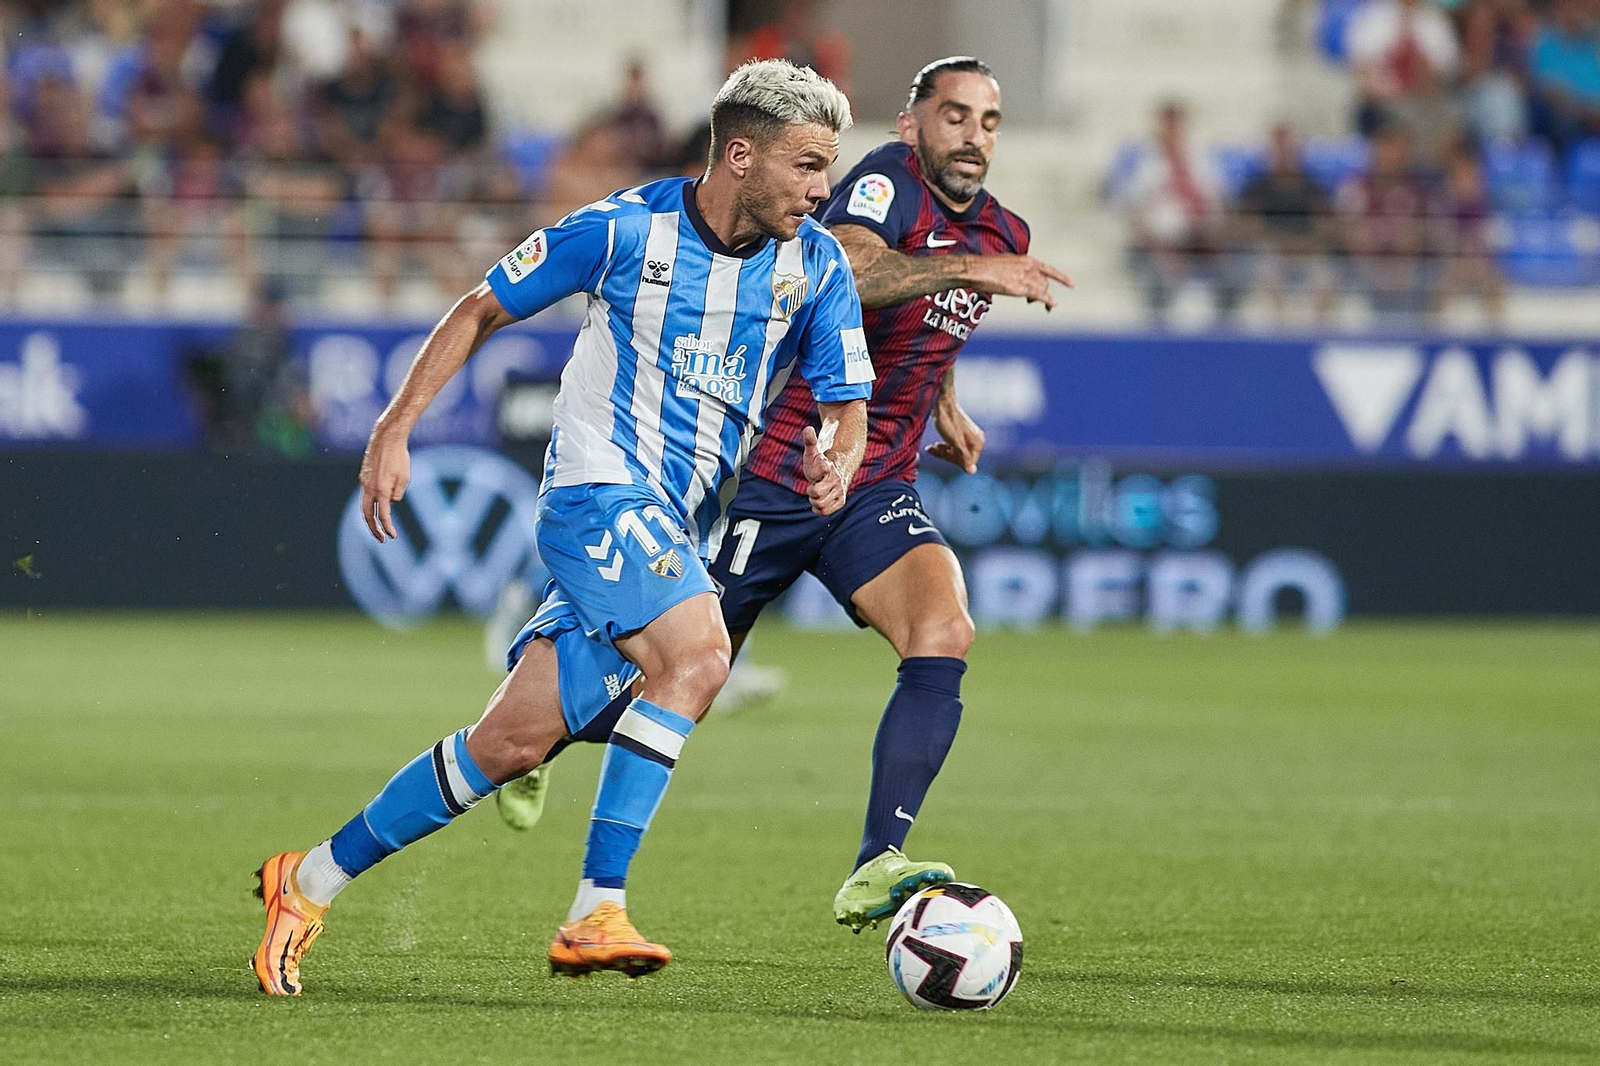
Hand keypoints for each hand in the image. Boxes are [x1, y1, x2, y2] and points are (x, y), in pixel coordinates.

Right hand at [358, 427, 410, 541]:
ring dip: (370, 518)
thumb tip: (392, 502)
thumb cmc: (399, 457)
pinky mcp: (363, 476)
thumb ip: (398, 493)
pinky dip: (371, 504)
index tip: (392, 536)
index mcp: (381, 490)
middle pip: (367, 514)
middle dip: (373, 529)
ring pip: (364, 505)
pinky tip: (379, 505)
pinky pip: (365, 494)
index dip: (387, 527)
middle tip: (381, 540)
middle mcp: (369, 488)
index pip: (383, 515)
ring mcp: (364, 482)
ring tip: (378, 527)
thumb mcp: (405, 478)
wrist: (386, 438)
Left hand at [802, 425, 845, 515]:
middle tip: (814, 485)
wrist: (840, 468)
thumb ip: (810, 441)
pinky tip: (820, 499)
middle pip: (815, 493)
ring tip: (817, 492)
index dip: (814, 472)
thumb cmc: (822, 461)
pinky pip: (825, 511)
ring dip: (814, 500)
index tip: (816, 471)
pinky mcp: (840, 501)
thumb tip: (808, 429)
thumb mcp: (813, 451)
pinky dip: (819, 508)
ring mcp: (839, 491)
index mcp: (828, 467)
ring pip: (820, 504)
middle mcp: (836, 480)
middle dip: (811, 490)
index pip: (819, 470)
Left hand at [926, 401, 984, 474]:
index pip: (967, 463)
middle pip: (962, 459)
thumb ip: (963, 456)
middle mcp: (977, 441)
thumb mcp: (954, 441)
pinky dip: (943, 448)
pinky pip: (954, 447)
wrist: (941, 402)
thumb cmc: (947, 420)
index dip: (952, 460)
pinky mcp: (961, 435)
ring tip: (931, 447)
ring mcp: (969, 438)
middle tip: (932, 448)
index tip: (939, 452)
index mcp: (978, 443)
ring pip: (956, 454)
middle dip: (946, 456)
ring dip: (943, 453)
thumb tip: (972, 471)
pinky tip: (933, 446)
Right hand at [965, 254, 1073, 309]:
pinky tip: (1052, 306)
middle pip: (1045, 282)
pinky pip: (1039, 295)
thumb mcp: (1006, 264)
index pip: (1048, 269)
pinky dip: (1047, 301)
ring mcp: (1025, 277)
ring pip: (1042, 289)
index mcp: (1026, 260)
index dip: (1061, 278)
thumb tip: (1020, 279)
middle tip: (1041, 302)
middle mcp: (1029, 267)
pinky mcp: (1020, 287)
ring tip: (1037, 303)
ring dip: (1042, 298)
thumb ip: (1017, 270)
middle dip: (1045, 292)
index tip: (1071, 284)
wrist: (977, 269)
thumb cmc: (986, 267)